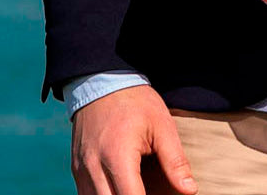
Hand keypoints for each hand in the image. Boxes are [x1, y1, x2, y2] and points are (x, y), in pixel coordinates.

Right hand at [70, 84, 197, 194]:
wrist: (102, 81)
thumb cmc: (135, 102)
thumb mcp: (162, 124)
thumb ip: (174, 160)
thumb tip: (190, 189)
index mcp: (118, 156)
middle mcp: (94, 168)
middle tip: (150, 190)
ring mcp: (81, 171)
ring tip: (137, 187)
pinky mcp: (77, 171)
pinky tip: (120, 189)